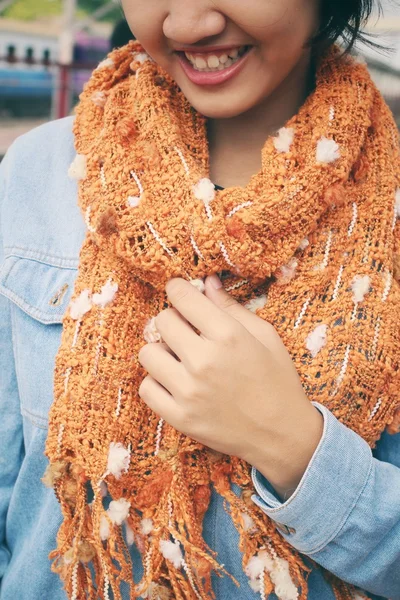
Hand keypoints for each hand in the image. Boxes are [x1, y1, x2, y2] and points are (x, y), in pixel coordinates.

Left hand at [138, 275, 322, 498]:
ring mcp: (188, 392)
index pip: (182, 297)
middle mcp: (204, 361)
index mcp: (228, 336)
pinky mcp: (179, 417)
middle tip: (186, 329)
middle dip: (173, 319)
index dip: (178, 289)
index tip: (180, 292)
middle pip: (162, 321)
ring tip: (179, 357)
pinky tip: (174, 381)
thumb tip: (207, 283)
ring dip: (161, 350)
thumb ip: (232, 308)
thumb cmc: (277, 380)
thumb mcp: (265, 336)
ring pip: (147, 353)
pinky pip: (146, 388)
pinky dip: (157, 381)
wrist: (282, 434)